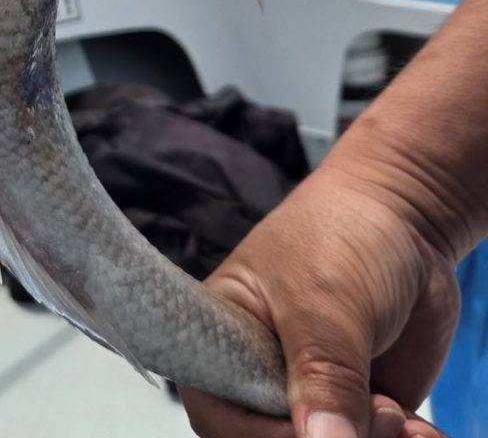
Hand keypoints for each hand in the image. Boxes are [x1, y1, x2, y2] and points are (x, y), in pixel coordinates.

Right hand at [179, 157, 459, 437]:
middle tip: (377, 416)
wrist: (406, 220)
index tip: (305, 427)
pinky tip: (421, 429)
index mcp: (223, 338)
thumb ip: (323, 375)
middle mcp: (260, 373)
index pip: (215, 411)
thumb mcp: (325, 302)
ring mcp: (311, 393)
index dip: (252, 434)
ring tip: (402, 418)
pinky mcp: (357, 408)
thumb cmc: (339, 237)